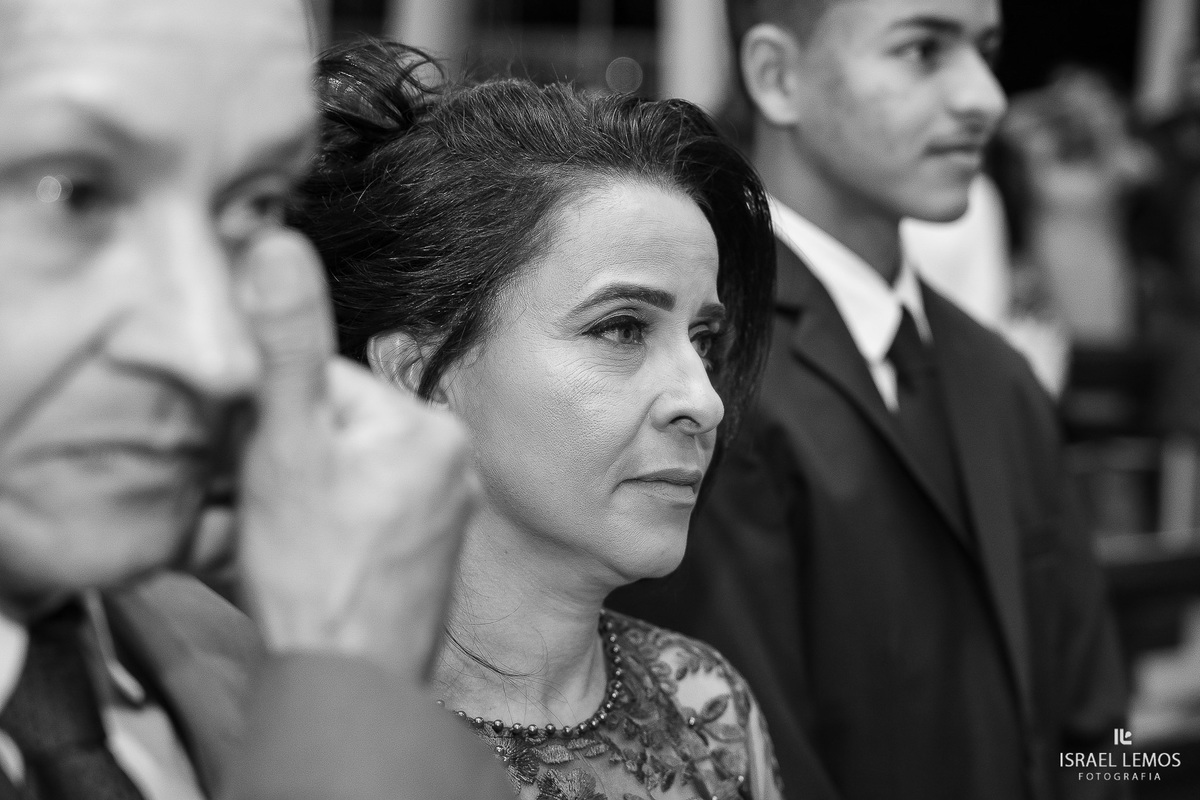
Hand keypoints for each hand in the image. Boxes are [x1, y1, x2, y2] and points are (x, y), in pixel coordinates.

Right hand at [231, 229, 476, 677]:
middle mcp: (453, 465)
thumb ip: (285, 347)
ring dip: (315, 493)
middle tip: (282, 507)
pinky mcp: (433, 553)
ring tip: (302, 539)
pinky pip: (375, 512)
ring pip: (356, 472)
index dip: (279, 416)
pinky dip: (341, 526)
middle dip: (299, 457)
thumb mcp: (287, 444)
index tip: (265, 458)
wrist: (348, 678)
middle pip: (345, 429)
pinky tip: (325, 556)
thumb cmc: (317, 573)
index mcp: (430, 427)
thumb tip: (280, 247)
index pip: (330, 384)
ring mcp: (449, 512)